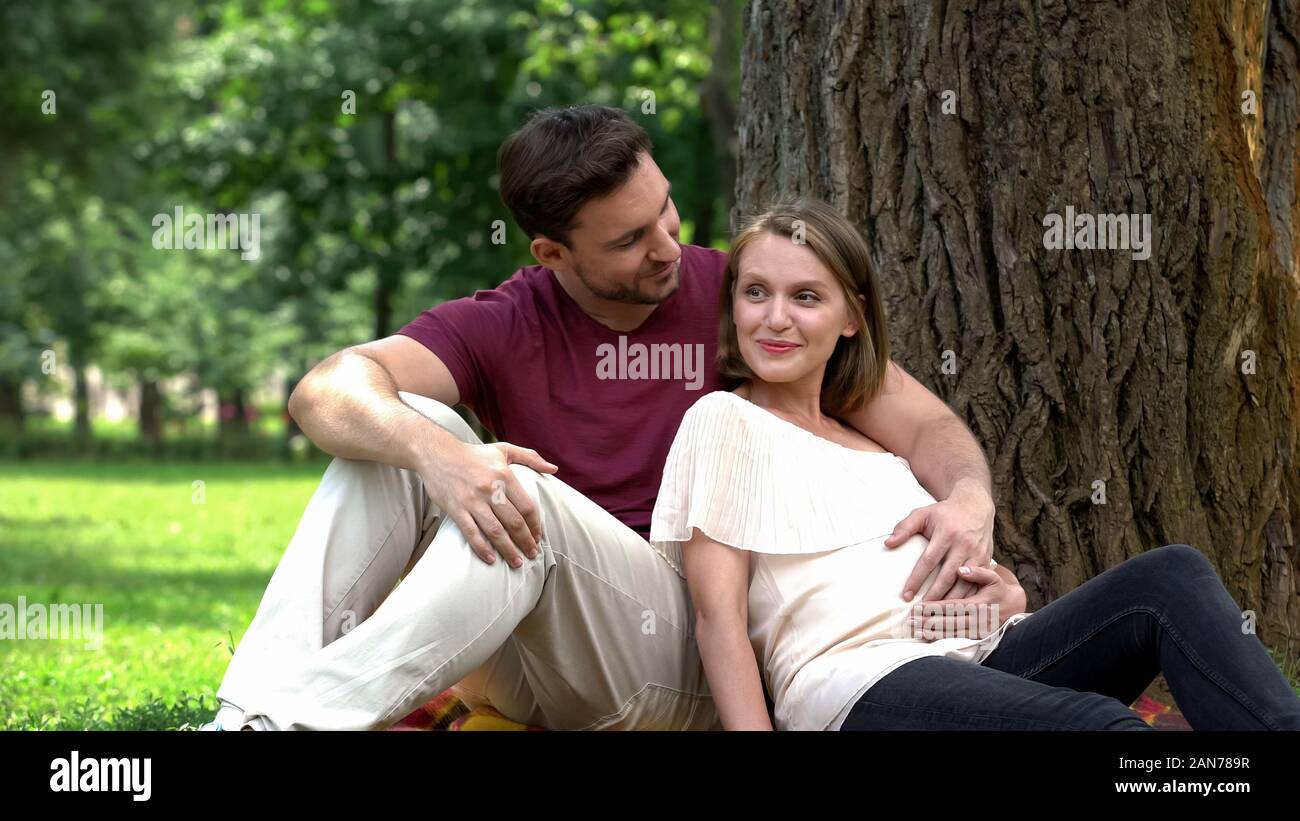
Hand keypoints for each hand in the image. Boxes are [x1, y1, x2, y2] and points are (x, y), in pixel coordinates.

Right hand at [419, 441, 557, 568]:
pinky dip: (482, 548)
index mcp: (504, 475)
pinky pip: (471, 533)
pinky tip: (491, 559)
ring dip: (508, 550)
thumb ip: (531, 458)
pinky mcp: (456, 509)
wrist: (437, 453)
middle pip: (514, 522)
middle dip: (526, 542)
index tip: (539, 536)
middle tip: (533, 554)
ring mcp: (472, 501)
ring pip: (495, 531)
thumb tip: (553, 469)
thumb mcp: (504, 450)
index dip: (535, 525)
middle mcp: (490, 489)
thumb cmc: (474, 454)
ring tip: (517, 562)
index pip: (526, 506)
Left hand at [885, 480, 995, 601]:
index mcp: (946, 534)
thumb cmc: (944, 513)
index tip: (906, 595)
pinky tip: (956, 609)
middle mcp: (963, 545)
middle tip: (920, 611)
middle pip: (947, 576)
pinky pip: (977, 584)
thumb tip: (888, 543)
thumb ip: (904, 528)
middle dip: (933, 596)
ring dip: (950, 601)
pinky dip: (967, 597)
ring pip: (964, 583)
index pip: (928, 561)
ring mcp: (977, 554)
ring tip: (937, 615)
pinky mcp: (987, 561)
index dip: (916, 579)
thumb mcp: (922, 514)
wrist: (975, 506)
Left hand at [907, 564, 1026, 641]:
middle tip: (911, 621)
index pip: (953, 606)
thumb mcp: (993, 577)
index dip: (935, 608)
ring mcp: (978, 631)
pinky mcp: (977, 638)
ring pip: (952, 633)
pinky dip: (941, 639)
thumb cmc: (999, 589)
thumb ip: (978, 572)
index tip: (918, 607)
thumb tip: (960, 570)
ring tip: (915, 631)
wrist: (1014, 608)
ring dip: (932, 633)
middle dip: (929, 622)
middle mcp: (979, 620)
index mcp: (980, 604)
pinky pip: (957, 640)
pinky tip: (928, 638)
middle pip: (949, 622)